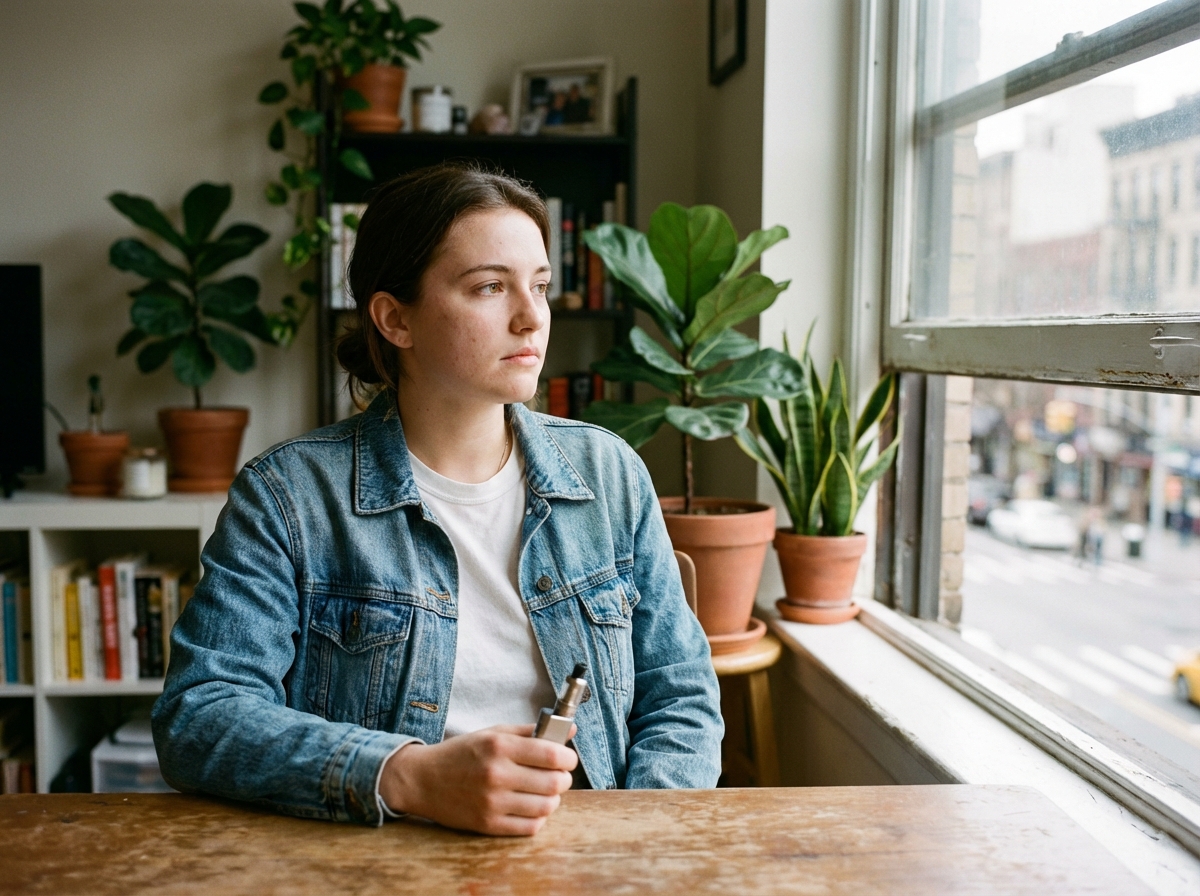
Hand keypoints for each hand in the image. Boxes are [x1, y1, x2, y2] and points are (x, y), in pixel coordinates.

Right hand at [379, 724, 577, 835]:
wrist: (423, 780)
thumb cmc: (462, 754)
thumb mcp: (493, 733)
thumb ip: (531, 731)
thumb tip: (569, 729)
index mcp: (499, 746)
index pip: (552, 755)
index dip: (568, 758)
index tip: (568, 758)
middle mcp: (497, 774)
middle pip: (554, 783)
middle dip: (564, 779)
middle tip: (559, 775)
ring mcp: (492, 802)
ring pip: (546, 807)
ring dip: (553, 799)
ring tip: (547, 792)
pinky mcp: (488, 824)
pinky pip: (530, 827)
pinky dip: (539, 817)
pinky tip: (532, 807)